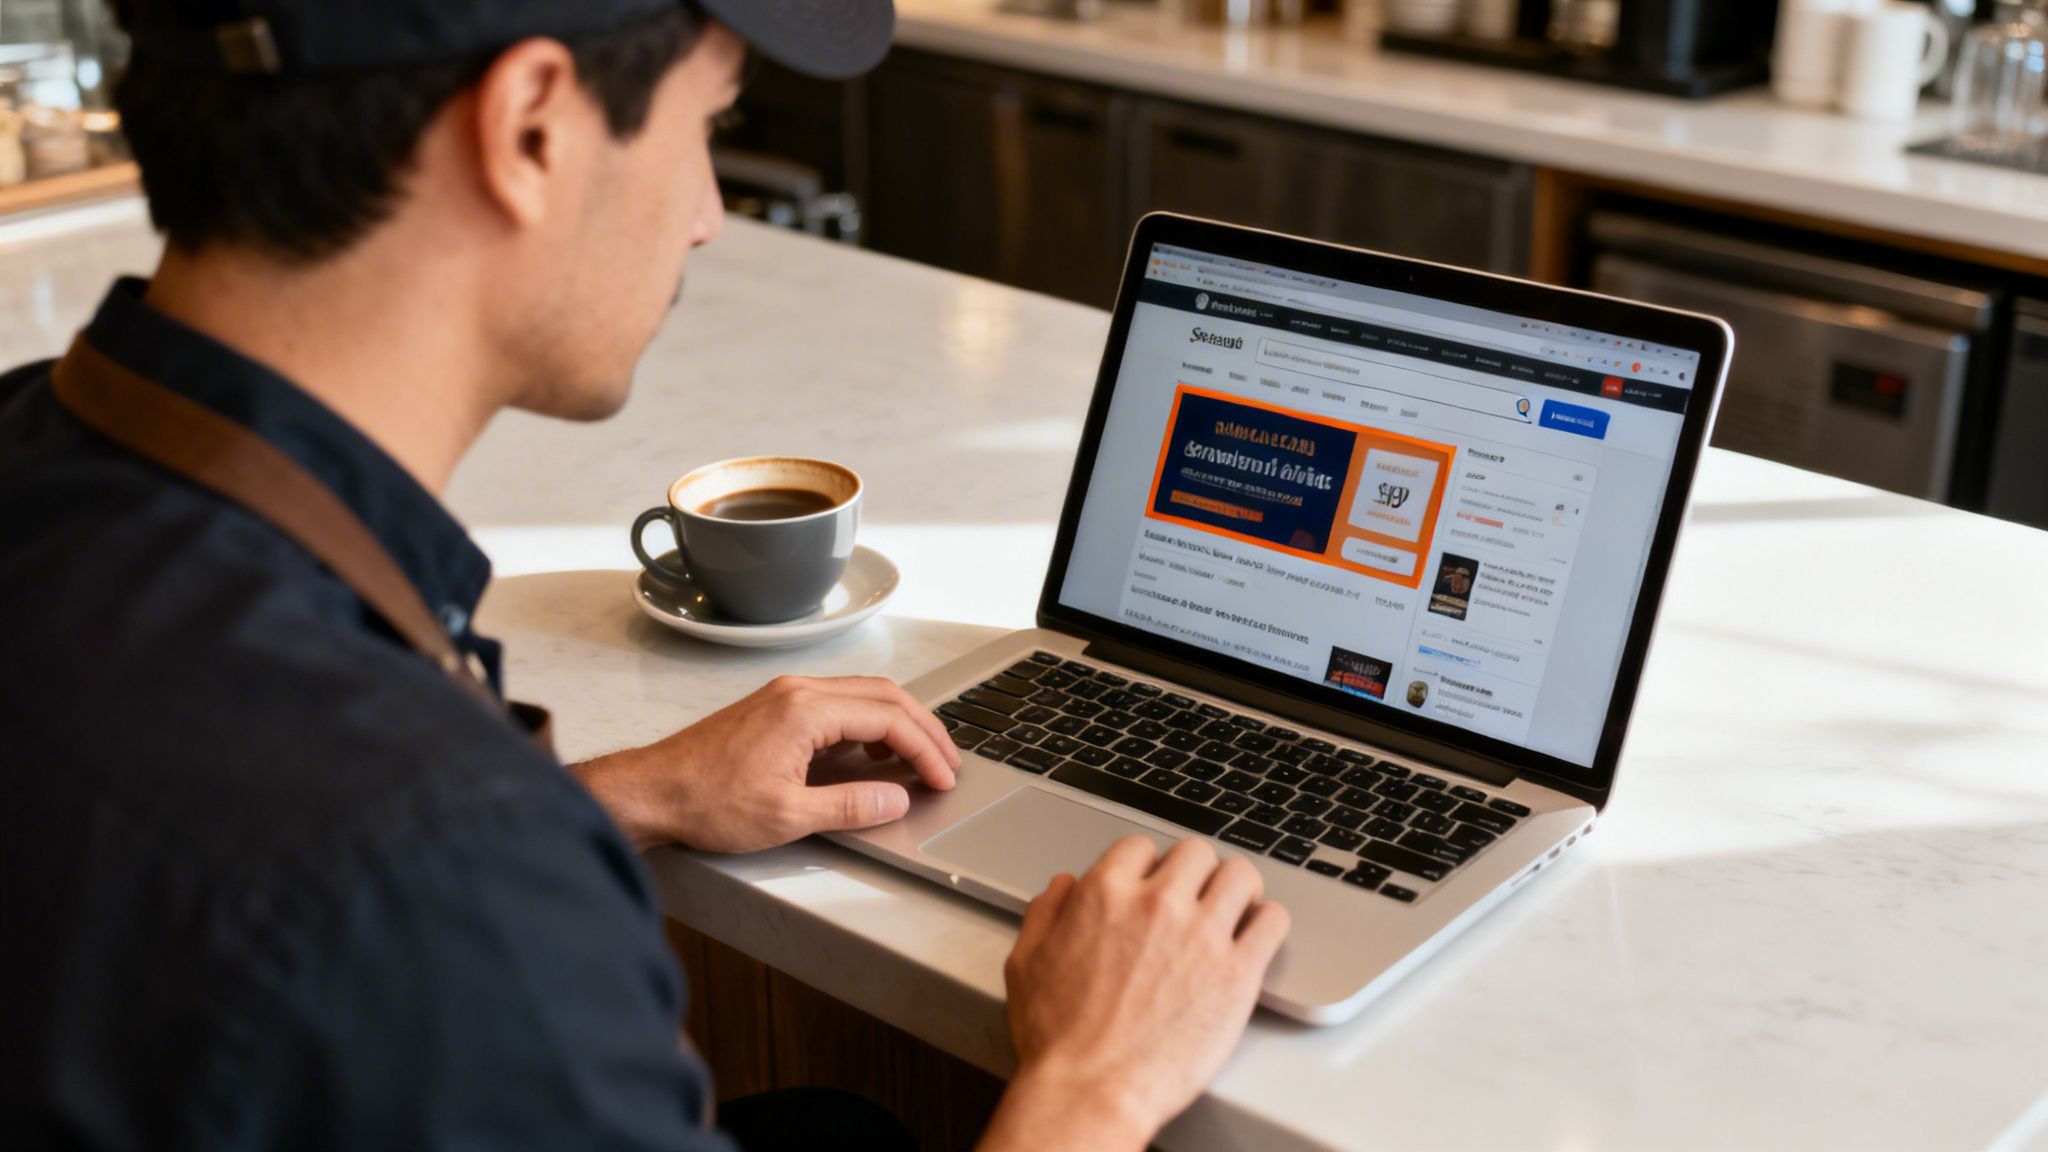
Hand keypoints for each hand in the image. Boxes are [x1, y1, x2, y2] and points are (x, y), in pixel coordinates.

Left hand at [572, 675, 958, 852]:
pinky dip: (869, 723)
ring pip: (864, 695)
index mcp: (807, 710)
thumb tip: (898, 799)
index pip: (889, 719)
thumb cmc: (708, 802)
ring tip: (920, 759)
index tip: (943, 779)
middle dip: (923, 729)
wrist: (652, 791)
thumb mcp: (788, 816)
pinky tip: (874, 753)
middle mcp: (800, 691)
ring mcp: (786, 695)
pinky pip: (839, 703)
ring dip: (898, 723)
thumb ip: (851, 805)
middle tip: (947, 764)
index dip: (925, 751)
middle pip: (884, 696)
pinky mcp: (776, 707)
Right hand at [978, 837, 1290, 1151]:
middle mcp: (1157, 903)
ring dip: (1237, 889)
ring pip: (1240, 876)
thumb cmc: (1058, 1039)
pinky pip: (1274, 921)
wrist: (1091, 1090)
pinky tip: (1256, 936)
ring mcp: (1203, 934)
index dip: (1147, 866)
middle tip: (1196, 898)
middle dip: (1195, 873)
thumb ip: (1045, 913)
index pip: (1141, 847)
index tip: (1153, 885)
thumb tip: (1063, 886)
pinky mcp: (1239, 972)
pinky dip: (1268, 922)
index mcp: (1106, 893)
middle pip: (1197, 852)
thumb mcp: (1026, 963)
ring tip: (1235, 910)